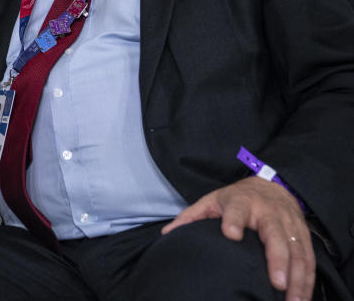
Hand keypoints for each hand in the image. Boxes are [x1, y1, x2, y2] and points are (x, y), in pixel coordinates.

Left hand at [161, 176, 313, 300]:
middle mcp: (268, 212)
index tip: (231, 234)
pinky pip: (308, 259)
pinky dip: (308, 280)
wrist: (272, 185)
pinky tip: (302, 298)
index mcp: (242, 202)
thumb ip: (191, 217)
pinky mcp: (303, 235)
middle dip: (277, 259)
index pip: (237, 210)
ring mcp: (289, 224)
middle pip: (275, 235)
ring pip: (297, 251)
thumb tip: (166, 233)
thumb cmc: (237, 198)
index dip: (234, 221)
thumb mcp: (212, 200)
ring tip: (292, 300)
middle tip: (276, 282)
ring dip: (297, 277)